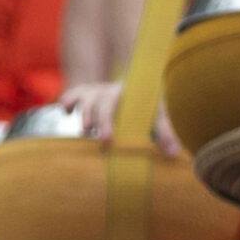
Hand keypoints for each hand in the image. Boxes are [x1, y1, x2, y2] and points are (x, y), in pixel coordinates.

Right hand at [57, 81, 182, 153]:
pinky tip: (65, 110)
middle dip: (102, 120)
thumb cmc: (146, 107)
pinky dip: (68, 100)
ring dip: (84, 111)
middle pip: (103, 102)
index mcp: (131, 95)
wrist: (137, 86)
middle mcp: (112, 91)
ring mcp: (98, 92)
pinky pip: (75, 93)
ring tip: (85, 128)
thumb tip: (174, 153)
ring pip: (87, 97)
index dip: (116, 121)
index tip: (109, 140)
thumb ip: (164, 133)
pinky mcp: (87, 94)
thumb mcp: (157, 116)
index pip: (124, 106)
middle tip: (103, 140)